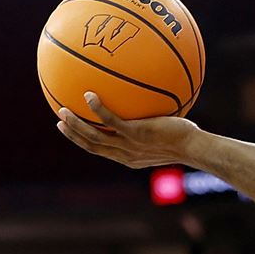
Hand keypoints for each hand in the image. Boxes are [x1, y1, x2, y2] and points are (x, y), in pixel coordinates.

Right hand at [56, 92, 199, 168]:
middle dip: (73, 134)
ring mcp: (130, 145)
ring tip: (63, 110)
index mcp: (129, 158)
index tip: (69, 130)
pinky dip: (98, 109)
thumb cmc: (185, 140)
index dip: (82, 141)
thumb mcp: (164, 135)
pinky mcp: (137, 134)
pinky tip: (89, 95)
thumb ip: (150, 126)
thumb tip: (147, 108)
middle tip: (59, 120)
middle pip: (91, 146)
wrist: (195, 147)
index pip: (100, 151)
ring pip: (95, 137)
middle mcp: (126, 155)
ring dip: (76, 124)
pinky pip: (111, 121)